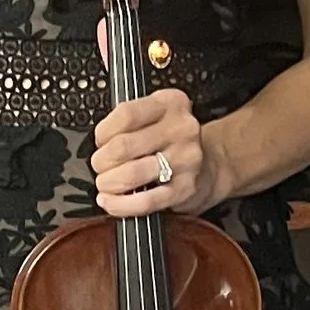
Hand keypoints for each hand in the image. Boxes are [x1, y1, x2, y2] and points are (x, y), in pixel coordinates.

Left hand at [92, 86, 208, 215]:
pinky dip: (121, 205)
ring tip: (106, 183)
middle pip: (123, 146)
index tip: (100, 141)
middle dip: (101, 161)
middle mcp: (181, 129)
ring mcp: (186, 159)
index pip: (126, 114)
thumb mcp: (155, 117)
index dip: (103, 132)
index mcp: (170, 103)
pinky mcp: (185, 188)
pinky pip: (145, 201)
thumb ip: (128, 122)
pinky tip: (111, 202)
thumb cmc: (172, 141)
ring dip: (109, 182)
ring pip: (131, 173)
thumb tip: (98, 145)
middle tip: (101, 166)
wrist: (211, 164)